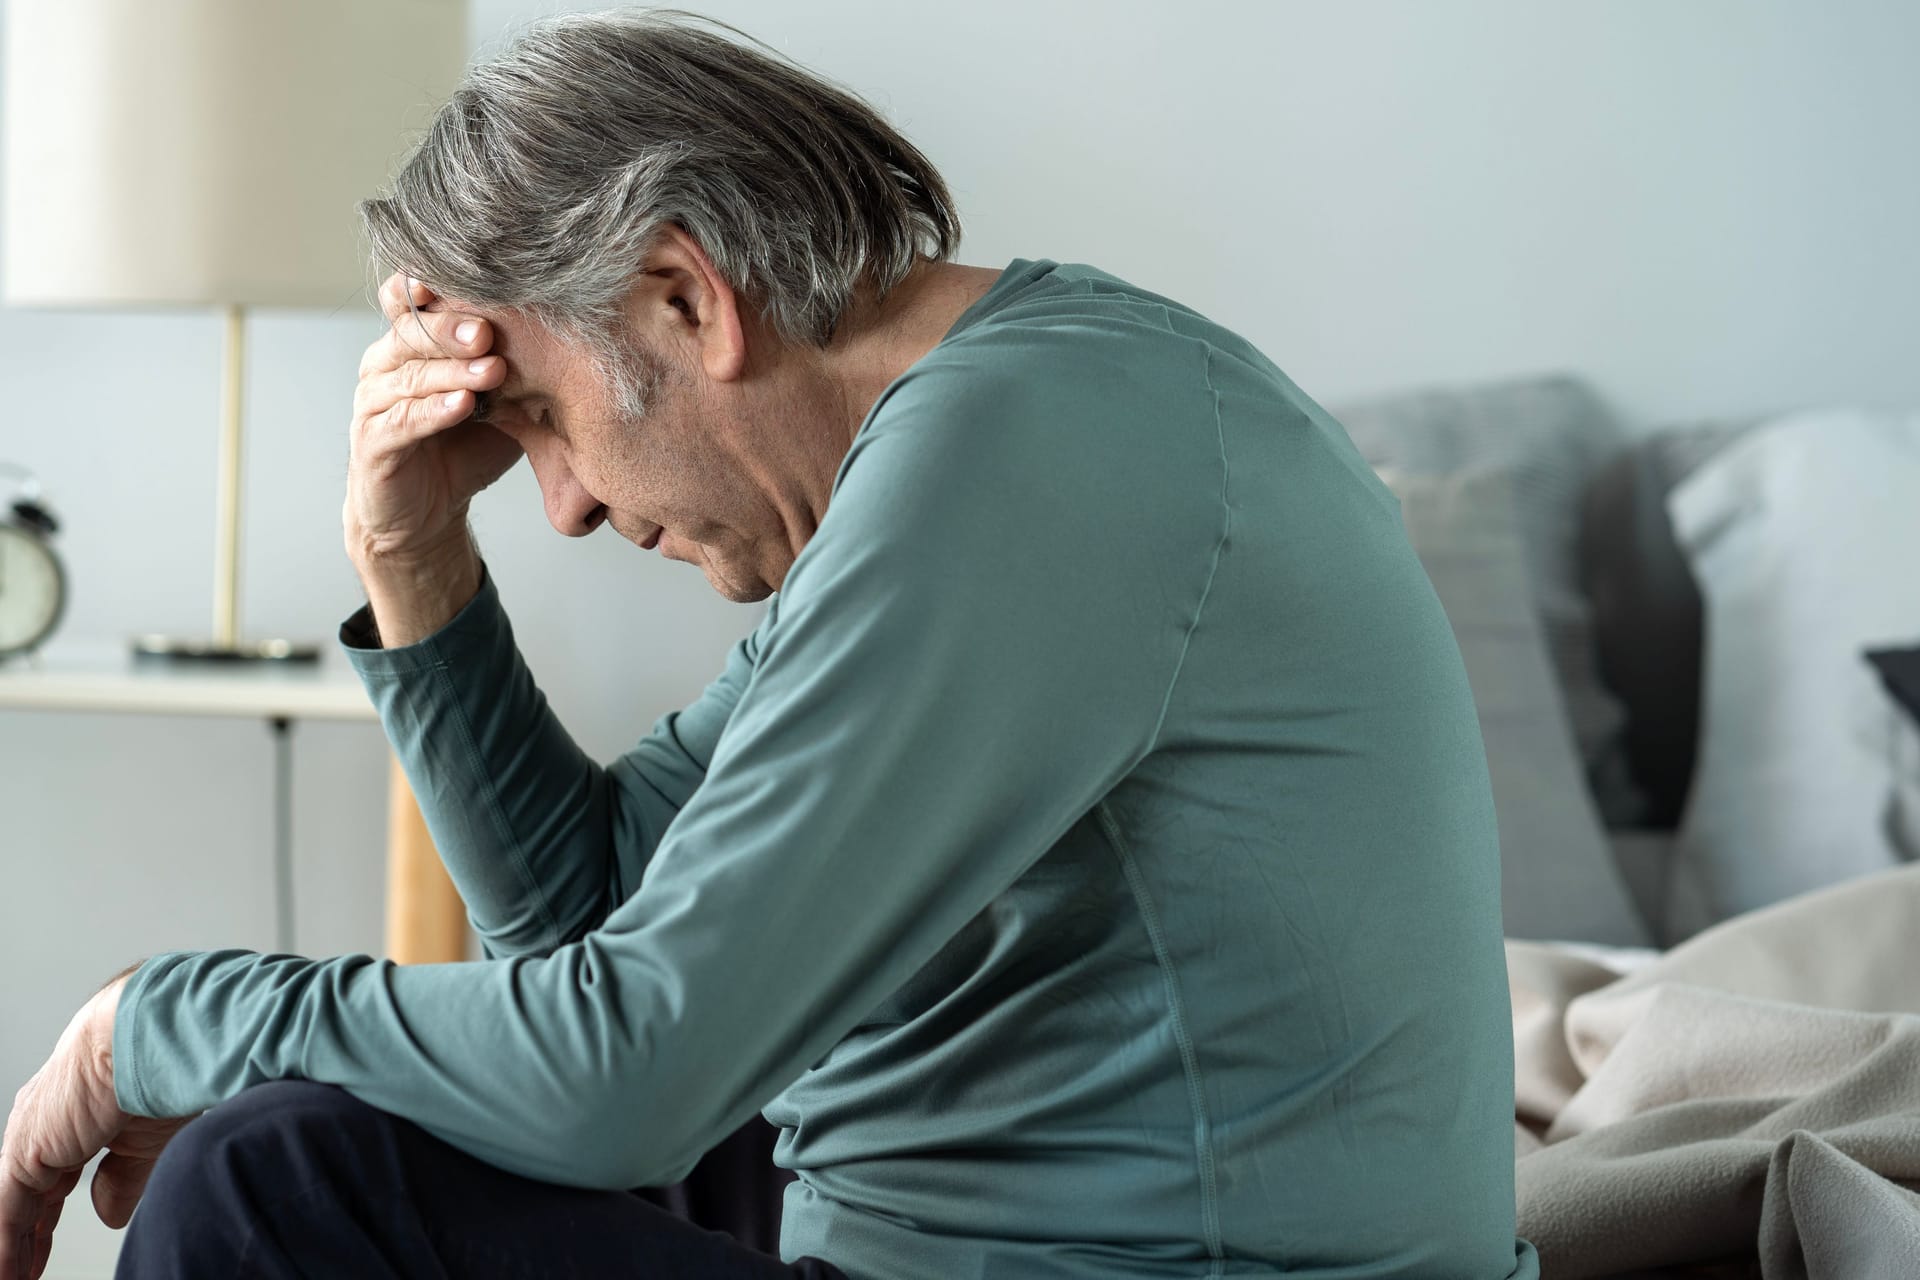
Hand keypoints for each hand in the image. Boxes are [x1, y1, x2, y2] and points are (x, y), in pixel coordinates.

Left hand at [0, 976, 194, 1279]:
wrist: (152, 1035)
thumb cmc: (163, 1066)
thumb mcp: (145, 1140)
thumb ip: (122, 1178)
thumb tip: (109, 1213)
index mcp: (74, 1112)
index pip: (49, 1180)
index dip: (44, 1220)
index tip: (38, 1250)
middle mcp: (45, 1123)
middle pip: (26, 1197)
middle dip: (25, 1238)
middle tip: (23, 1272)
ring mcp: (32, 1137)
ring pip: (13, 1208)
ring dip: (14, 1249)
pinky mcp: (27, 1152)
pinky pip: (10, 1212)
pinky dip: (10, 1247)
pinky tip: (15, 1274)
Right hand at [346, 272, 525, 565]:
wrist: (427, 514)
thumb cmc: (467, 447)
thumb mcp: (502, 401)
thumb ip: (519, 367)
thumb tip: (574, 332)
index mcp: (412, 344)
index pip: (414, 302)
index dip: (433, 285)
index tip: (473, 278)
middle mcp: (385, 364)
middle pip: (411, 331)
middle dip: (453, 327)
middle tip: (491, 331)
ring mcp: (373, 402)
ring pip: (408, 375)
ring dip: (452, 370)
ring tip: (492, 370)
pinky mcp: (371, 442)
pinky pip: (401, 420)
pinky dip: (433, 411)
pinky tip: (463, 405)